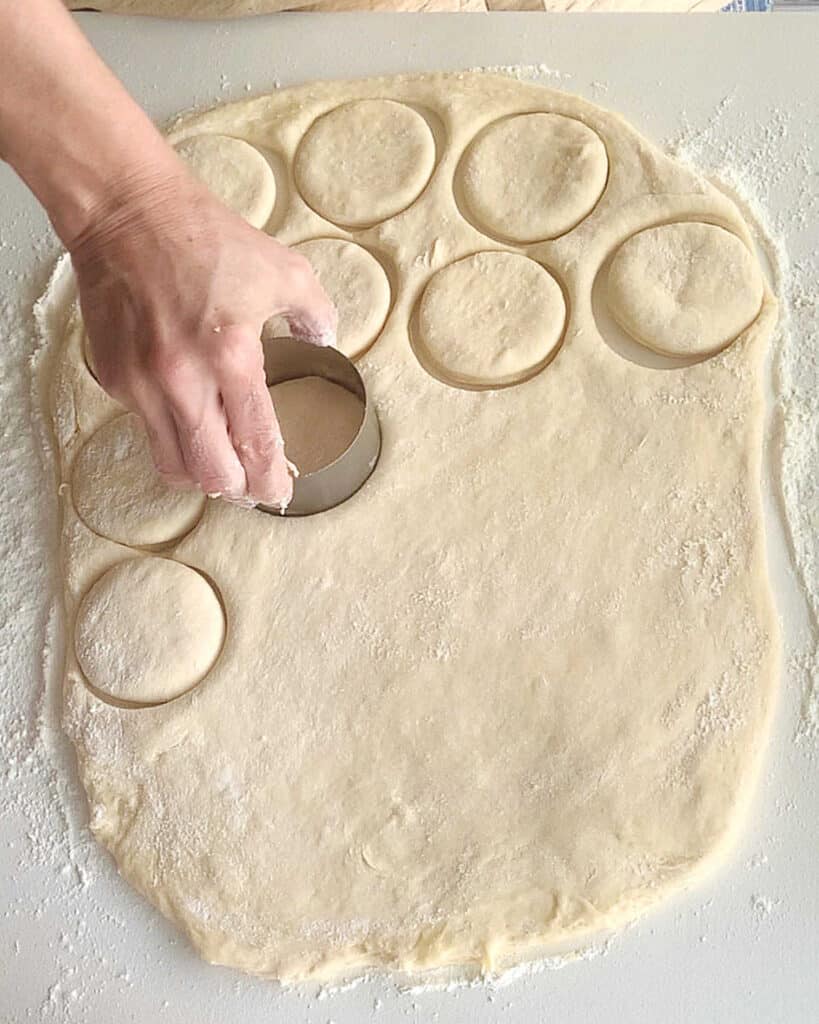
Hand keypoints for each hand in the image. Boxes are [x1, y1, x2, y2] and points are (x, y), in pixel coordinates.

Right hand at [71, 166, 336, 507]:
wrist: (126, 212)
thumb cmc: (204, 237)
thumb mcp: (284, 268)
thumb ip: (316, 313)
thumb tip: (326, 341)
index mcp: (231, 357)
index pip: (255, 442)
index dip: (270, 479)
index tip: (280, 493)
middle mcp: (182, 381)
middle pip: (211, 473)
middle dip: (238, 491)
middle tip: (253, 489)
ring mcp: (140, 384)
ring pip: (172, 463)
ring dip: (201, 474)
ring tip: (221, 468)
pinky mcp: (113, 378)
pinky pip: (146, 427)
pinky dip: (171, 434)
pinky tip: (189, 419)